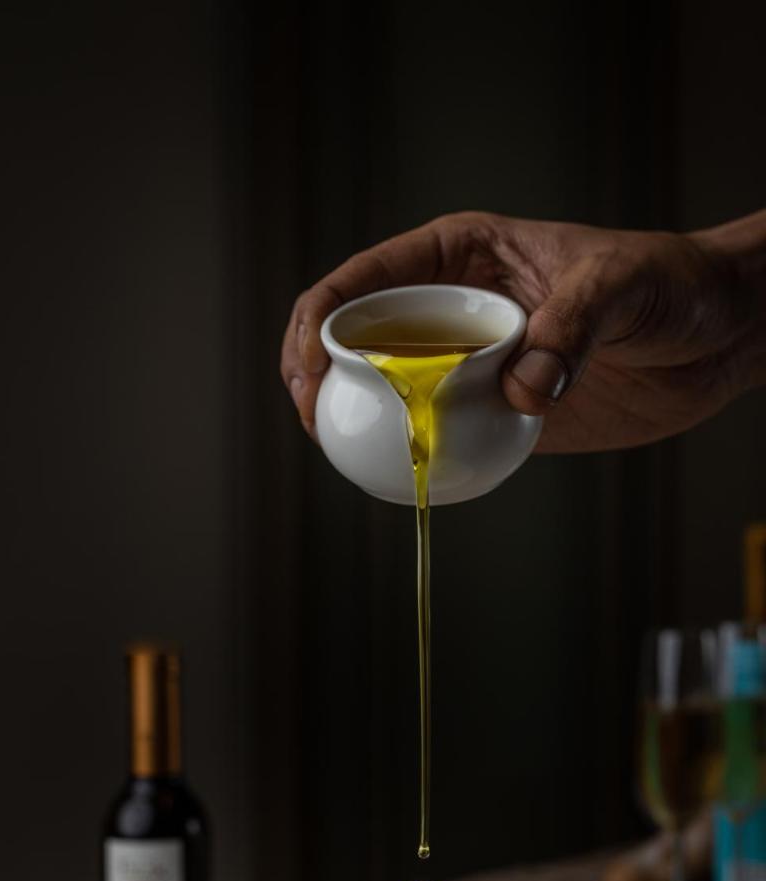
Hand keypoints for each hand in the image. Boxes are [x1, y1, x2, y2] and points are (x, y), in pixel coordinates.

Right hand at [281, 211, 764, 452]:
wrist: (718, 333)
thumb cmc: (669, 279)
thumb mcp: (619, 283)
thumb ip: (569, 327)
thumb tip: (521, 391)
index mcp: (460, 256)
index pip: (365, 281)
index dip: (317, 320)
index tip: (307, 366)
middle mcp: (455, 309)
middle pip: (358, 339)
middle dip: (317, 375)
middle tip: (314, 419)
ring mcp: (472, 364)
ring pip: (391, 393)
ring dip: (359, 424)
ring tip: (342, 455)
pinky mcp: (499, 413)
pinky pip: (441, 436)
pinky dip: (417, 459)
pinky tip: (404, 481)